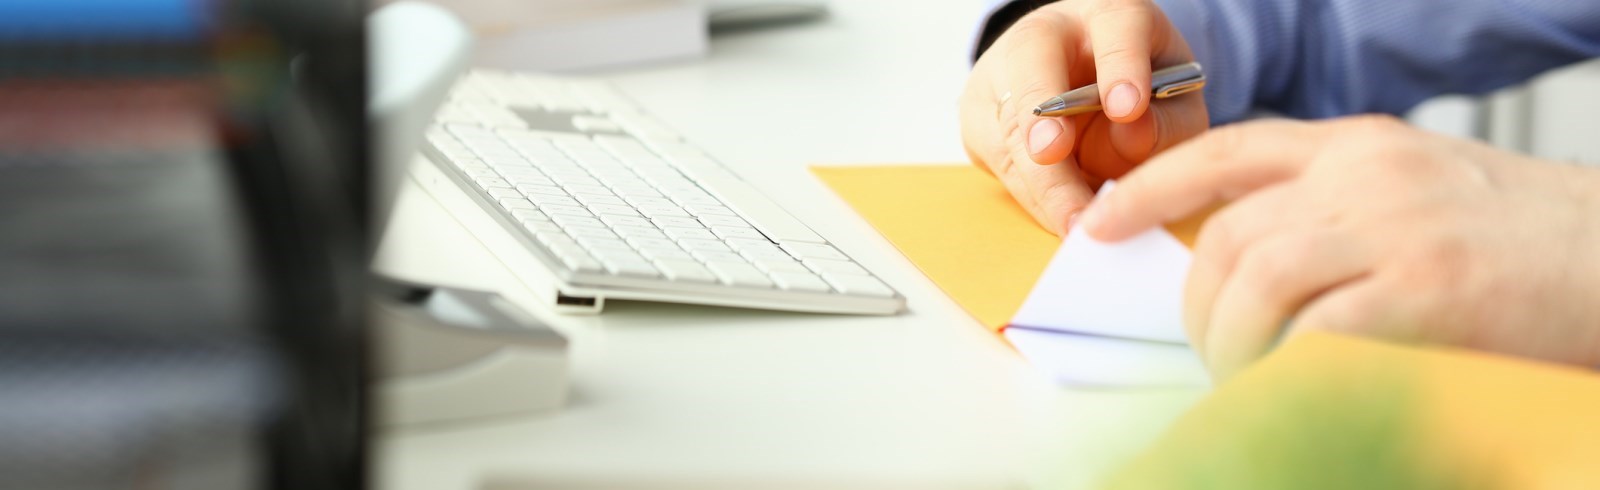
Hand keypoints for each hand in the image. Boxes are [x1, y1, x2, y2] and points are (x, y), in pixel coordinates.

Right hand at [959, 0, 1207, 234]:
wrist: (1087, 87)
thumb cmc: (1142, 90)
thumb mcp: (1175, 100)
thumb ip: (1167, 120)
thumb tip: (1132, 137)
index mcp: (1104, 14)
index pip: (1113, 26)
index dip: (1120, 66)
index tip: (1129, 108)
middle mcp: (1041, 36)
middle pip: (1033, 71)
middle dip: (1042, 122)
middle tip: (1058, 159)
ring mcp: (999, 76)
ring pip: (1007, 128)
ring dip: (1040, 182)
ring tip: (1075, 222)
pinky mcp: (979, 122)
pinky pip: (1000, 164)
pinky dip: (1033, 197)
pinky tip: (1061, 219)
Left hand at [1081, 116, 1599, 378]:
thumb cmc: (1520, 242)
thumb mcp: (1419, 190)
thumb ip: (1335, 208)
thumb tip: (1240, 264)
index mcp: (1361, 144)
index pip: (1228, 150)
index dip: (1151, 189)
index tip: (1103, 226)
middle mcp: (1369, 175)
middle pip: (1228, 234)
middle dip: (1197, 305)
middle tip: (1209, 350)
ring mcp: (1398, 228)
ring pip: (1256, 283)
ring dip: (1231, 344)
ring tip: (1246, 377)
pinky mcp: (1428, 291)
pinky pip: (1314, 335)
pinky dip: (1287, 369)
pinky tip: (1293, 387)